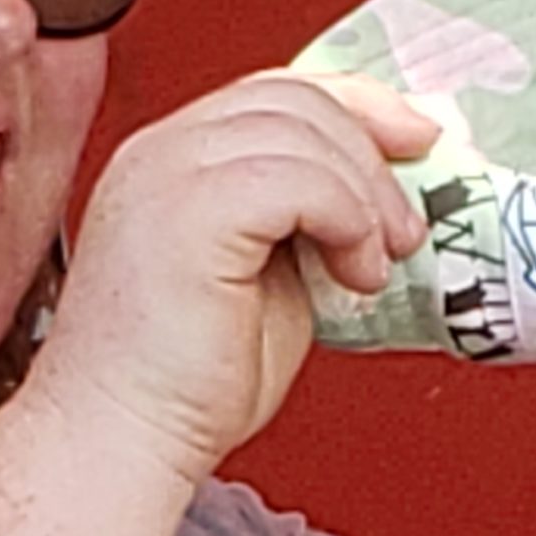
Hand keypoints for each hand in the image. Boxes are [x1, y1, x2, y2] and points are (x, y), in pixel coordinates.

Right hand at [34, 72, 437, 483]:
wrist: (121, 441)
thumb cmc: (182, 388)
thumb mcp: (265, 278)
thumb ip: (302, 222)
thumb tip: (375, 196)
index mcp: (168, 163)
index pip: (272, 94)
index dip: (354, 107)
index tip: (414, 142)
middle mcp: (159, 153)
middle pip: (292, 99)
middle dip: (371, 152)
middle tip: (405, 229)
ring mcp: (166, 175)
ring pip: (302, 130)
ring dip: (365, 195)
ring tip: (377, 263)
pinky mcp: (189, 212)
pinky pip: (299, 179)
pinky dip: (347, 219)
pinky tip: (352, 275)